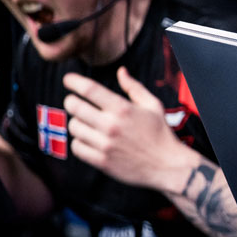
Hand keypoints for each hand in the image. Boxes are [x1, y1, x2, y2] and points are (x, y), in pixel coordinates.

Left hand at [62, 67, 184, 191]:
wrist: (168, 165)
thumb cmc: (161, 134)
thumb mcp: (153, 106)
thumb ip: (134, 87)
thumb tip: (121, 71)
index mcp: (123, 109)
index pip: (89, 89)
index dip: (74, 81)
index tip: (68, 80)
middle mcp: (111, 125)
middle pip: (74, 106)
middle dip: (72, 101)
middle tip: (76, 102)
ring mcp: (105, 144)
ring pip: (74, 127)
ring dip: (78, 123)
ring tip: (87, 124)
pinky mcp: (101, 161)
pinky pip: (76, 147)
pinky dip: (80, 142)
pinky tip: (90, 140)